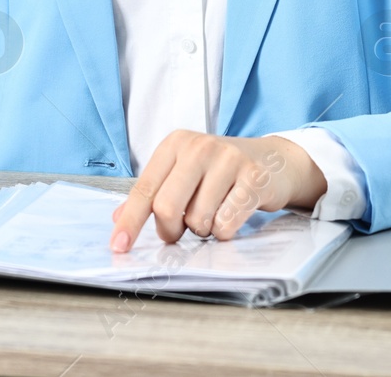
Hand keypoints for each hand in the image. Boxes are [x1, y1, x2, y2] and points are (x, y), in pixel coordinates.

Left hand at [109, 131, 326, 251]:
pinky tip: (231, 215)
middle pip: (167, 207)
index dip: (130, 221)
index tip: (119, 246)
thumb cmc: (220, 171)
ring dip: (203, 230)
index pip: (144, 189)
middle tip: (180, 232)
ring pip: (198, 220)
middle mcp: (199, 147)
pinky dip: (224, 232)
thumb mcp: (183, 173)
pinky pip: (226, 224)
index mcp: (175, 144)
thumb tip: (118, 219)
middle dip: (171, 230)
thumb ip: (153, 193)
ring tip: (213, 214)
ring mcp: (229, 160)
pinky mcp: (254, 178)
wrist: (273, 160)